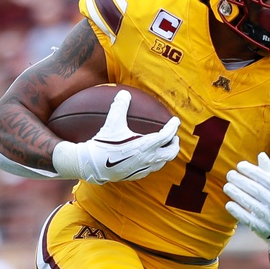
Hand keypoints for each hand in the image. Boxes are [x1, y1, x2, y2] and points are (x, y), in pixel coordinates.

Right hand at [51, 90, 180, 183]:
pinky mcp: (136, 175)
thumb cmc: (104, 144)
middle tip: (174, 137)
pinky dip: (155, 162)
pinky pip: (151, 169)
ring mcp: (143, 168)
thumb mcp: (112, 123)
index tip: (175, 121)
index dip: (173, 127)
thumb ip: (120, 107)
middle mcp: (148, 158)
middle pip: (170, 153)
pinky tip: (149, 159)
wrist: (93, 165)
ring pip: (162, 163)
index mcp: (146, 145)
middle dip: (175, 144)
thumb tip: (124, 93)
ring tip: (164, 148)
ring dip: (166, 154)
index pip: (166, 135)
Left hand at [223, 152, 269, 254]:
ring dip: (239, 195)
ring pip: (254, 205)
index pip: (268, 180)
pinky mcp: (264, 230)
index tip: (240, 166)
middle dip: (243, 182)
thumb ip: (269, 173)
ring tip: (227, 187)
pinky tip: (228, 204)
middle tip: (229, 175)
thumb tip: (261, 155)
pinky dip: (239, 212)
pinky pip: (250, 221)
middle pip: (259, 191)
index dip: (253, 172)